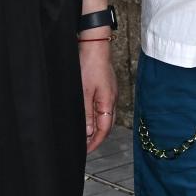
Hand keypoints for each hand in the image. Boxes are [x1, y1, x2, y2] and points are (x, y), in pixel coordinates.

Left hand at [79, 38, 115, 153]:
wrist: (94, 44)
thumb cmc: (89, 65)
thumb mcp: (83, 92)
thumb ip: (86, 114)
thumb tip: (89, 133)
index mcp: (108, 102)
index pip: (104, 129)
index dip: (95, 142)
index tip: (86, 151)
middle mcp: (112, 98)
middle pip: (107, 125)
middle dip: (97, 137)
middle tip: (84, 146)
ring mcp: (110, 92)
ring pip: (106, 116)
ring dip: (97, 127)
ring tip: (85, 134)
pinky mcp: (107, 86)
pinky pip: (104, 106)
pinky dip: (97, 116)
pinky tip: (88, 116)